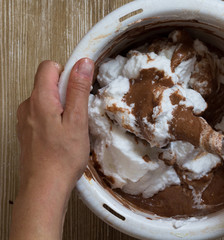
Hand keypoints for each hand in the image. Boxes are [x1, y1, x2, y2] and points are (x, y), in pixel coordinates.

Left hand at [10, 58, 93, 239]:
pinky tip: (62, 135)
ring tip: (71, 128)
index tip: (81, 85)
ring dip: (61, 106)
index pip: (49, 66)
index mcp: (39, 99)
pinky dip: (55, 118)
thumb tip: (83, 64)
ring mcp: (25, 119)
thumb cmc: (61, 158)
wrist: (45, 187)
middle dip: (67, 92)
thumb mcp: (77, 121)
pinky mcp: (27, 130)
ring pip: (46, 99)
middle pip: (48, 83)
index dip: (68, 72)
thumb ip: (79, 90)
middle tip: (78, 114)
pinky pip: (42, 113)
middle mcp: (27, 106)